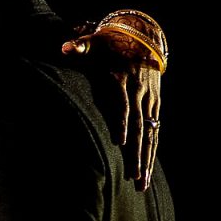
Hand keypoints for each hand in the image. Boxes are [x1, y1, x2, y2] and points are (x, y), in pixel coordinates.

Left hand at [62, 18, 163, 190]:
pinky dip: (152, 149)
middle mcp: (139, 94)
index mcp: (122, 82)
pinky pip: (155, 130)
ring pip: (150, 134)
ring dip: (146, 159)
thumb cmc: (110, 43)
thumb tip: (65, 47)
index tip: (120, 142)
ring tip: (142, 183)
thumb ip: (80, 46)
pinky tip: (148, 169)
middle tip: (134, 177)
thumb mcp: (94, 42)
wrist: (142, 37)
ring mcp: (150, 101)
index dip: (122, 123)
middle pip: (139, 127)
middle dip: (137, 154)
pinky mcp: (155, 104)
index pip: (123, 106)